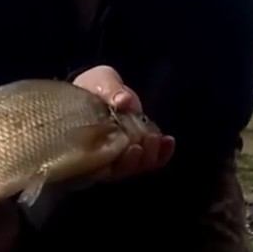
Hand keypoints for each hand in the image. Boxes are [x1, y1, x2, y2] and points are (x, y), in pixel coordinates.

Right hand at [72, 65, 175, 180]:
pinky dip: (162, 154)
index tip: (129, 148)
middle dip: (134, 160)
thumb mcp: (99, 81)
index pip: (97, 163)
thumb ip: (109, 90)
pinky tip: (168, 141)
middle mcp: (102, 155)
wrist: (105, 87)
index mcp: (84, 144)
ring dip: (149, 157)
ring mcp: (121, 155)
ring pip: (135, 167)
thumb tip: (124, 101)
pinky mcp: (138, 150)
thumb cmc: (95, 86)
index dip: (114, 161)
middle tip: (145, 141)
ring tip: (156, 138)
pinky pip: (151, 160)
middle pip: (118, 170)